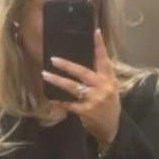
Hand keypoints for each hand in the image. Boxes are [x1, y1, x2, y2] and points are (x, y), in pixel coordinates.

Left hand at [41, 29, 120, 150]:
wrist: (113, 127)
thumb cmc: (109, 104)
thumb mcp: (110, 87)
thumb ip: (100, 75)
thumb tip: (83, 61)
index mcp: (109, 78)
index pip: (104, 59)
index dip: (100, 45)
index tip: (95, 31)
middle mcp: (102, 87)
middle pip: (83, 72)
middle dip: (67, 65)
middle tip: (53, 59)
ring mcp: (93, 99)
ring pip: (72, 87)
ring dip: (57, 81)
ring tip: (45, 74)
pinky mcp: (86, 111)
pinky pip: (69, 104)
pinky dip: (59, 102)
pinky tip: (51, 99)